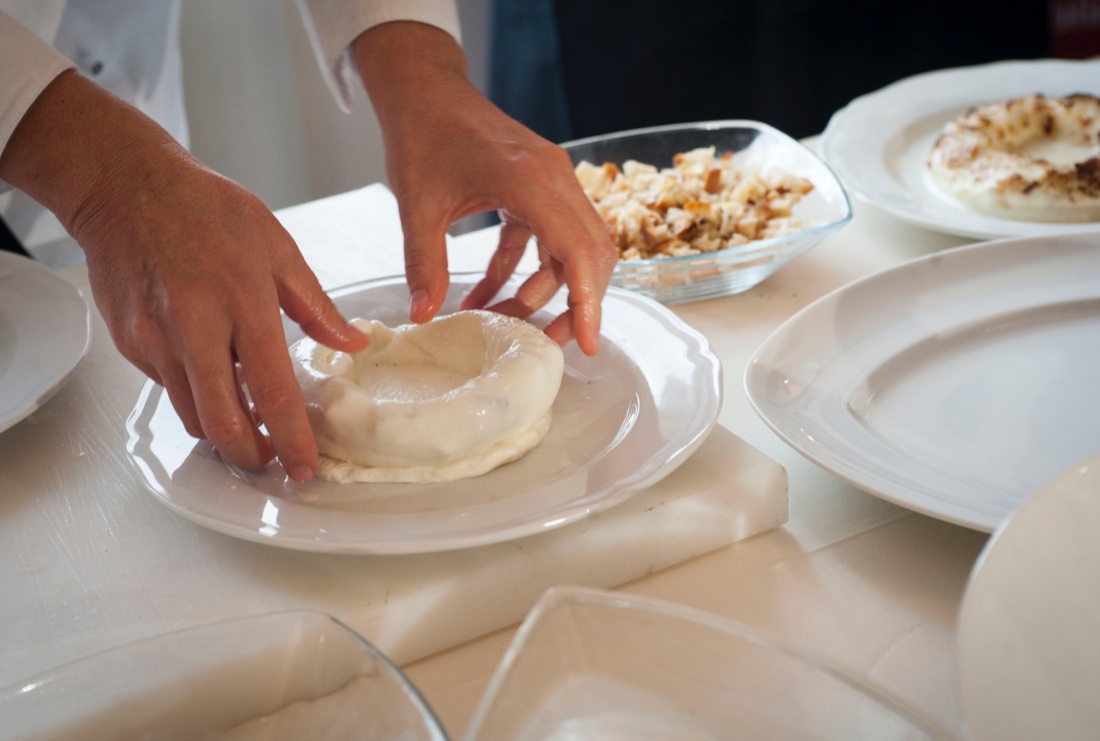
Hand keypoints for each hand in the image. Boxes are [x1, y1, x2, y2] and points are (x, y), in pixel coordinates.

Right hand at [0, 71, 366, 478]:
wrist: (126, 186)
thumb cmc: (205, 209)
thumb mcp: (277, 247)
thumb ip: (315, 305)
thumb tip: (353, 342)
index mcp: (242, 302)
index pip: (273, 389)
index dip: (291, 438)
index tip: (306, 467)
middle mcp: (193, 329)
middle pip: (222, 423)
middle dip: (252, 455)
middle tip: (273, 458)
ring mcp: (154, 340)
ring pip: (192, 415)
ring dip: (224, 429)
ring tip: (250, 421)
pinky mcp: (130, 343)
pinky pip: (168, 388)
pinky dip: (196, 395)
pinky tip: (214, 375)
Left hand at [353, 22, 617, 354]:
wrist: (423, 89)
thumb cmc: (422, 136)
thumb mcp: (417, 206)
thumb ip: (423, 264)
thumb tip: (423, 315)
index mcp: (531, 181)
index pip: (579, 250)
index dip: (588, 302)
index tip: (587, 343)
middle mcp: (554, 178)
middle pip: (590, 253)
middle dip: (575, 304)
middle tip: (548, 344)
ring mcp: (552, 179)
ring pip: (572, 248)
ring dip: (545, 290)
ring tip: (506, 322)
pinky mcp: (539, 185)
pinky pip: (545, 238)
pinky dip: (523, 270)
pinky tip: (485, 296)